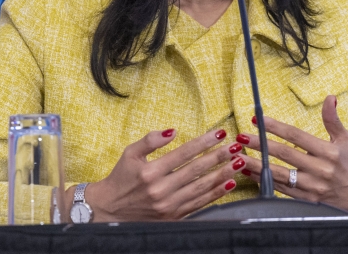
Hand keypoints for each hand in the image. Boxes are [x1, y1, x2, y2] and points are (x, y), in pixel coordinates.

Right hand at [75, 127, 246, 220]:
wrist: (109, 211)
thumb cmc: (121, 179)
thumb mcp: (129, 154)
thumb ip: (150, 140)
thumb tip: (172, 130)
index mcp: (150, 172)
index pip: (183, 153)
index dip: (203, 143)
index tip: (219, 133)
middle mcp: (160, 189)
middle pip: (195, 170)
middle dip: (218, 157)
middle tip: (236, 146)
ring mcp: (168, 206)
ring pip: (200, 188)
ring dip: (222, 175)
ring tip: (238, 163)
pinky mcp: (173, 217)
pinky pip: (198, 204)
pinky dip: (215, 195)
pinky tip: (228, 184)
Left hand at [238, 95, 347, 214]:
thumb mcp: (345, 140)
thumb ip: (333, 120)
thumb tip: (330, 98)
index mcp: (328, 152)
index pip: (297, 137)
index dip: (277, 127)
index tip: (260, 120)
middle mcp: (320, 169)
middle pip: (285, 155)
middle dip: (261, 145)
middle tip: (242, 137)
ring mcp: (312, 187)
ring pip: (280, 174)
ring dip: (257, 166)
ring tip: (240, 157)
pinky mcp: (306, 200)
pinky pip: (281, 189)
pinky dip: (264, 181)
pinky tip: (251, 173)